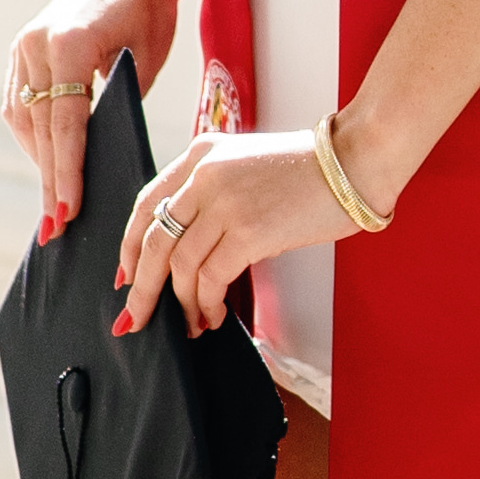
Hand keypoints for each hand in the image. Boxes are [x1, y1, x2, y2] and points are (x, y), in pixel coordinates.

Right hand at [0, 0, 148, 227]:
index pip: (65, 122)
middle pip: (41, 127)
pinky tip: (45, 161)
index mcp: (68, 44)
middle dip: (50, 179)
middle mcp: (36, 45)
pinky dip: (31, 134)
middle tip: (56, 226)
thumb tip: (99, 158)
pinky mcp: (21, 48)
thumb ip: (115, 106)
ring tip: (52, 204)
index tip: (68, 211)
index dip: (66, 171)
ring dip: (37, 160)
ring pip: (22, 118)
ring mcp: (24, 45)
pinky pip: (18, 101)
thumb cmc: (148, 11)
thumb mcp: (143, 61)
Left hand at [113, 124, 359, 338]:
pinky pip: (210, 278)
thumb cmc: (307, 172)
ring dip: (181, 303)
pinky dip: (206, 304)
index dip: (128, 247)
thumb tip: (182, 253)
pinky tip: (213, 316)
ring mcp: (224, 201)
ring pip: (180, 265)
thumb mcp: (245, 166)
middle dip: (141, 287)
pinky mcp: (248, 230)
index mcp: (200, 154)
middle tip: (136, 318)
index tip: (124, 278)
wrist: (354, 162)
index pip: (146, 205)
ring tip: (192, 324)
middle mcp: (204, 174)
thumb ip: (210, 195)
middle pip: (152, 240)